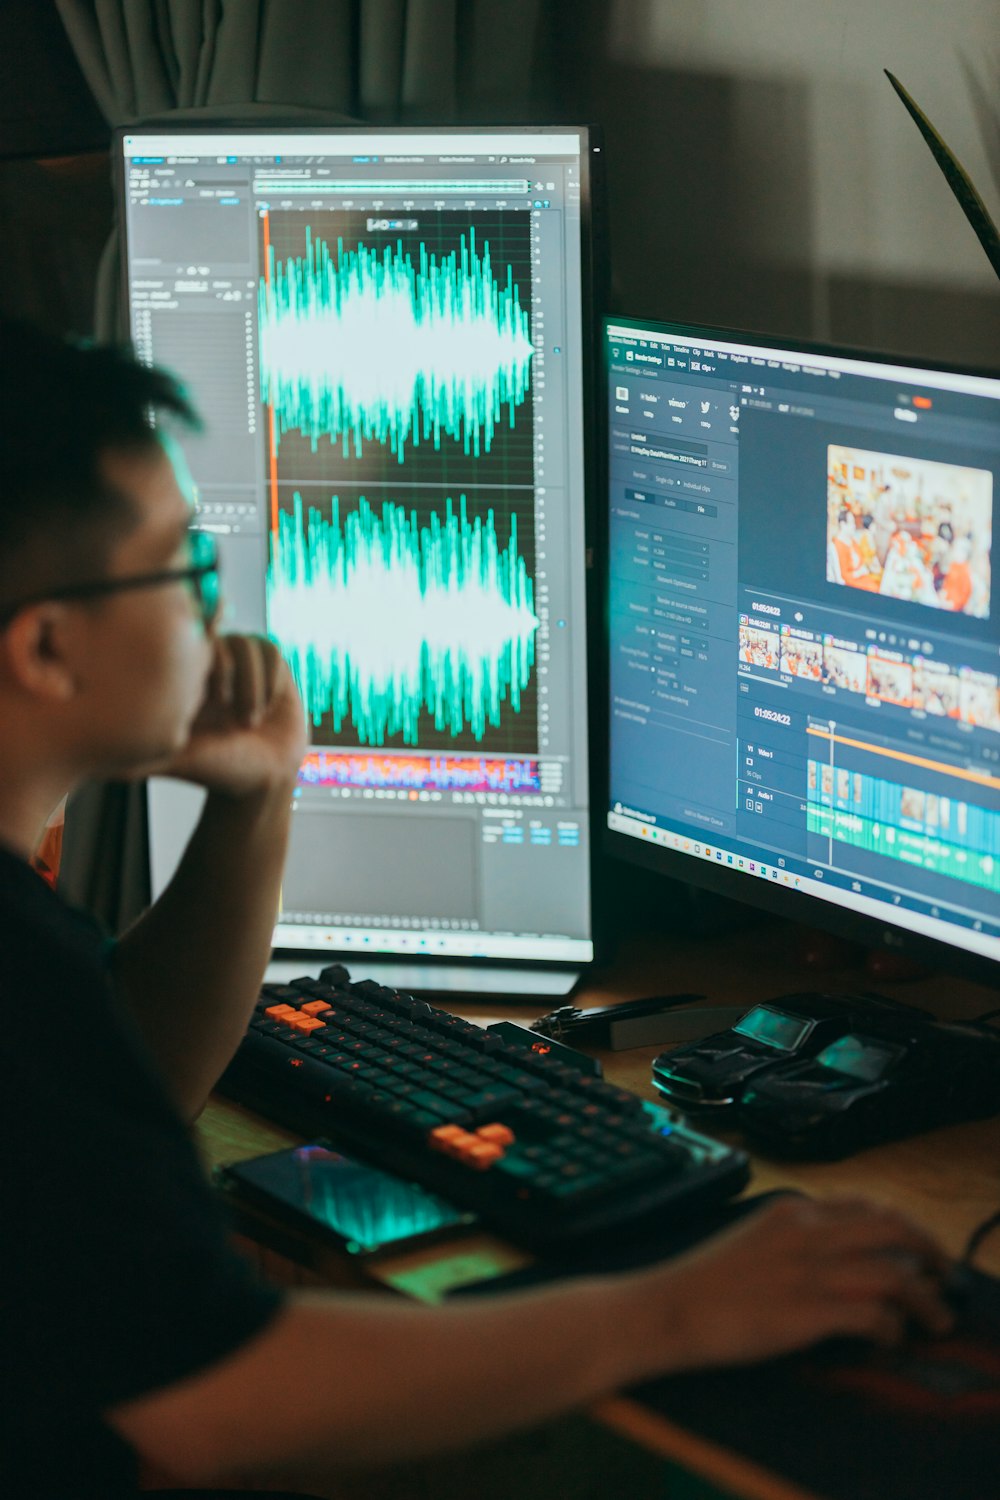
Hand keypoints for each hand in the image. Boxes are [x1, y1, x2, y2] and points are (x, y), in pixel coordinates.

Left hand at [148, 634, 306, 798]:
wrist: (265, 779)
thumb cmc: (218, 770)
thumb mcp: (178, 758)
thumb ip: (146, 750)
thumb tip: (103, 760)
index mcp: (182, 677)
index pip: (182, 641)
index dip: (197, 656)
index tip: (206, 697)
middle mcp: (209, 664)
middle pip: (215, 634)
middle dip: (226, 671)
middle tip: (225, 707)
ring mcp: (240, 662)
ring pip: (246, 644)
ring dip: (251, 683)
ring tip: (249, 720)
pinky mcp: (269, 665)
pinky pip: (270, 650)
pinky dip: (271, 679)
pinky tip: (267, 706)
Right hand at [638, 1195, 952, 1375]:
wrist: (669, 1308)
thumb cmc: (705, 1281)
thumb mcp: (755, 1238)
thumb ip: (797, 1238)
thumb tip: (842, 1256)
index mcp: (793, 1211)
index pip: (867, 1206)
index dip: (904, 1226)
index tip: (920, 1247)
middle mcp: (807, 1232)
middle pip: (893, 1230)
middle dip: (929, 1253)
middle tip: (945, 1278)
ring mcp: (809, 1271)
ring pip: (894, 1273)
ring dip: (924, 1299)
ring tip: (936, 1320)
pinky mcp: (807, 1312)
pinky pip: (873, 1315)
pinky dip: (892, 1328)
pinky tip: (889, 1339)